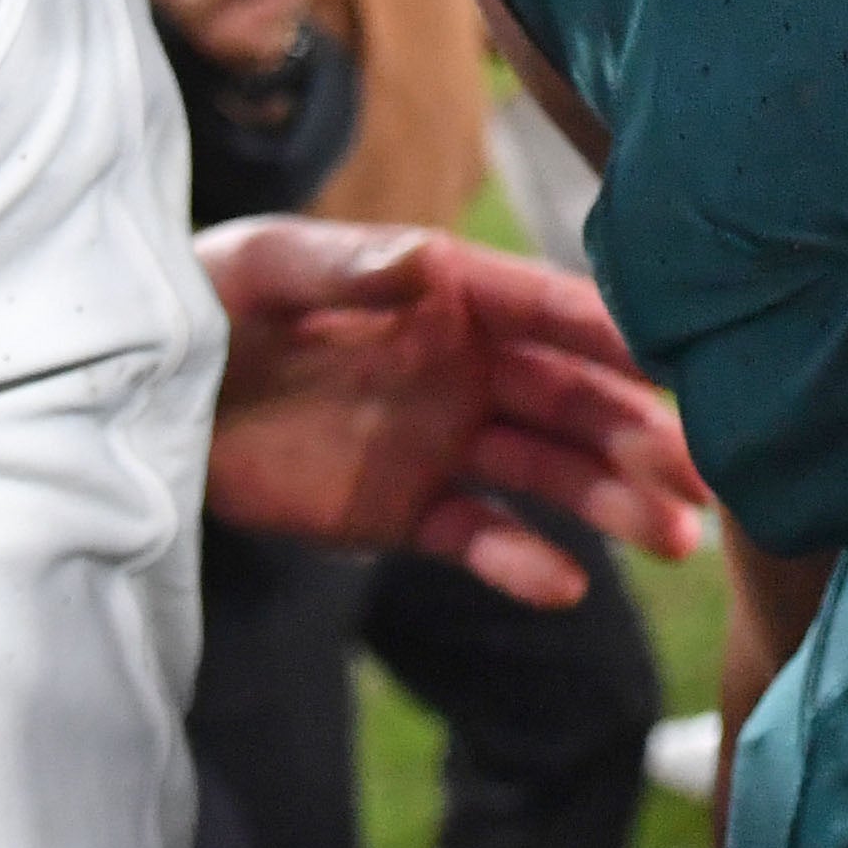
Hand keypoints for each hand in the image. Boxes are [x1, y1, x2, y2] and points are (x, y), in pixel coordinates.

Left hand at [199, 216, 707, 603]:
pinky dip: (521, 561)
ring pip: (547, 472)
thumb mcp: (269, 268)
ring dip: (611, 503)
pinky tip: (564, 585)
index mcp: (448, 293)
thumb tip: (427, 262)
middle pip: (572, 401)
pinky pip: (478, 536)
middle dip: (640, 434)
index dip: (617, 335)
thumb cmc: (210, 297)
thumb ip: (350, 268)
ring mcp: (441, 441)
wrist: (143, 390)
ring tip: (674, 539)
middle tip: (704, 474)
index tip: (684, 359)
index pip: (550, 312)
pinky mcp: (402, 510)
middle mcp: (463, 366)